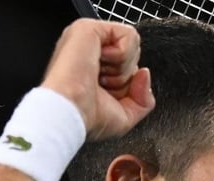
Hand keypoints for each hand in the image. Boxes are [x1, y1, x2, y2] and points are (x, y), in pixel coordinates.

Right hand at [41, 18, 155, 140]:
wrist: (68, 114)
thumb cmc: (87, 119)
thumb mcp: (127, 115)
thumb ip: (144, 98)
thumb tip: (144, 73)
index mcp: (94, 69)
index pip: (129, 68)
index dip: (127, 86)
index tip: (107, 96)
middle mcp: (91, 52)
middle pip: (133, 57)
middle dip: (125, 78)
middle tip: (102, 86)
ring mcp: (89, 39)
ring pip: (132, 46)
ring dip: (122, 69)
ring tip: (99, 77)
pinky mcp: (89, 28)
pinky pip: (129, 35)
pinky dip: (123, 55)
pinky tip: (101, 63)